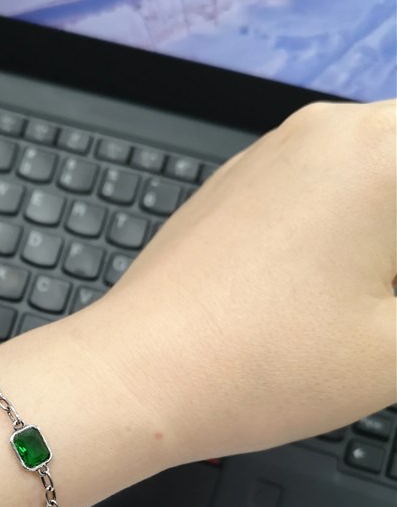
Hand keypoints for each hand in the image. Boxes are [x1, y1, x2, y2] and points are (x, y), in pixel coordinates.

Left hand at [105, 100, 396, 463]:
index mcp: (381, 149)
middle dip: (396, 255)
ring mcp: (268, 154)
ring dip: (380, 235)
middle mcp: (323, 130)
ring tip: (366, 303)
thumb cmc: (268, 366)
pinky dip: (346, 225)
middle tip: (384, 307)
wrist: (136, 375)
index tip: (393, 301)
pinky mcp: (232, 188)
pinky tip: (325, 291)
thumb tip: (394, 279)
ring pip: (369, 172)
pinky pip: (317, 187)